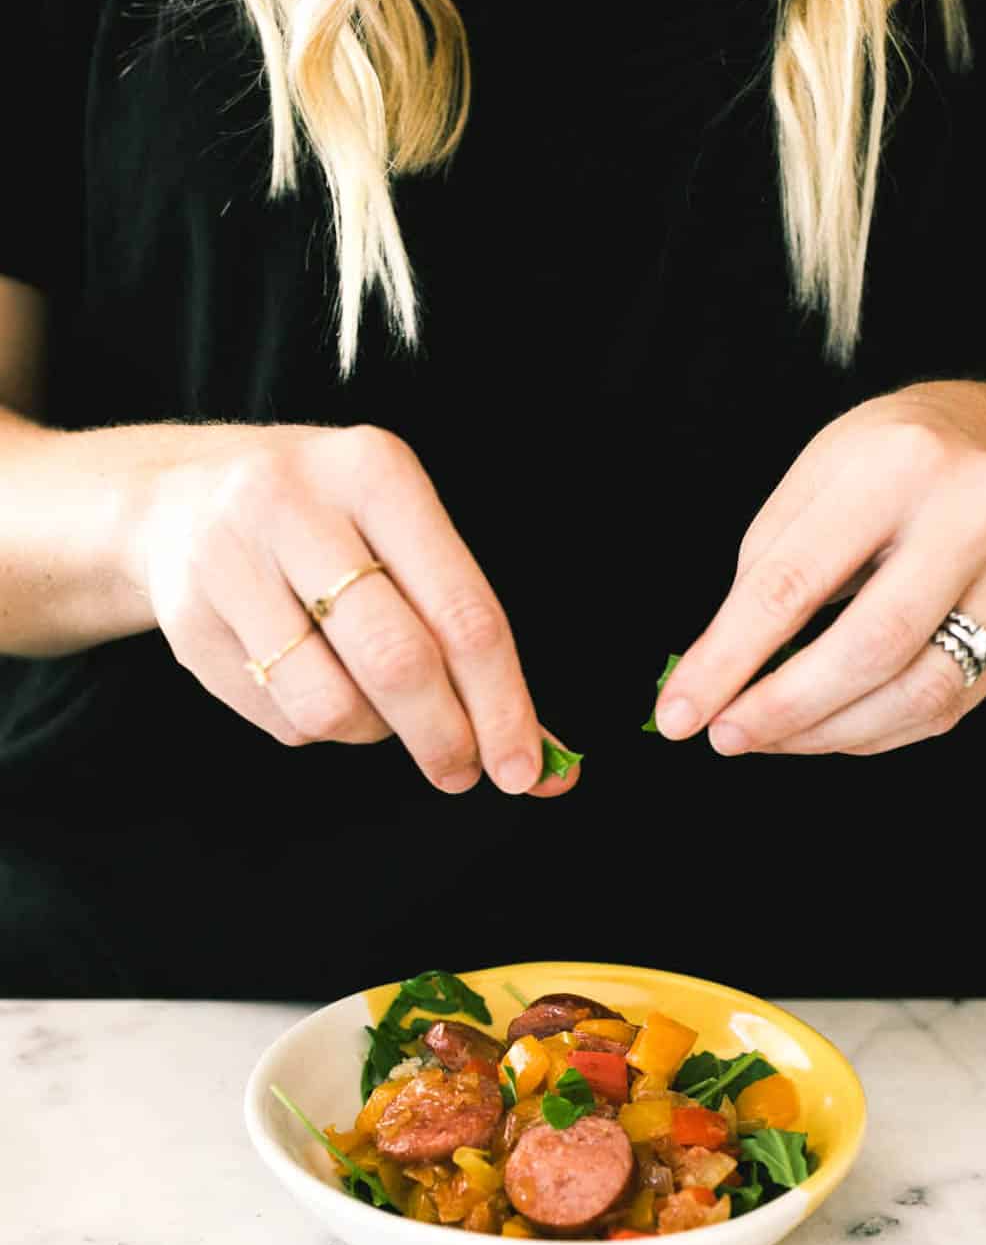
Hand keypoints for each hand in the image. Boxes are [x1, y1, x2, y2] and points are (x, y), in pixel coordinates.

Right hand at [132, 423, 577, 797]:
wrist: (176, 498)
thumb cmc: (327, 525)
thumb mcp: (400, 536)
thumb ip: (468, 634)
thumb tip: (550, 764)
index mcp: (376, 472)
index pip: (462, 610)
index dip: (501, 703)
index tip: (522, 768)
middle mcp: (296, 505)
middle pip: (397, 660)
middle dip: (444, 736)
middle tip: (461, 771)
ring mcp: (231, 561)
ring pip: (332, 705)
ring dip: (374, 733)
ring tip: (376, 709)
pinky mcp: (188, 622)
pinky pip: (282, 719)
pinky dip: (319, 728)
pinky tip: (314, 682)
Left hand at [653, 383, 985, 756]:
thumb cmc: (888, 461)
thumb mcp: (814, 478)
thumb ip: (765, 573)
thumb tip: (714, 675)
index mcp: (898, 464)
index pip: (796, 582)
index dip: (730, 658)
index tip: (681, 709)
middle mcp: (973, 515)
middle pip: (872, 646)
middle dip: (784, 708)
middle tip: (725, 737)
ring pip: (918, 693)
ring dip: (828, 733)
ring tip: (768, 738)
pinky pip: (946, 707)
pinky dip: (873, 732)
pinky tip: (825, 729)